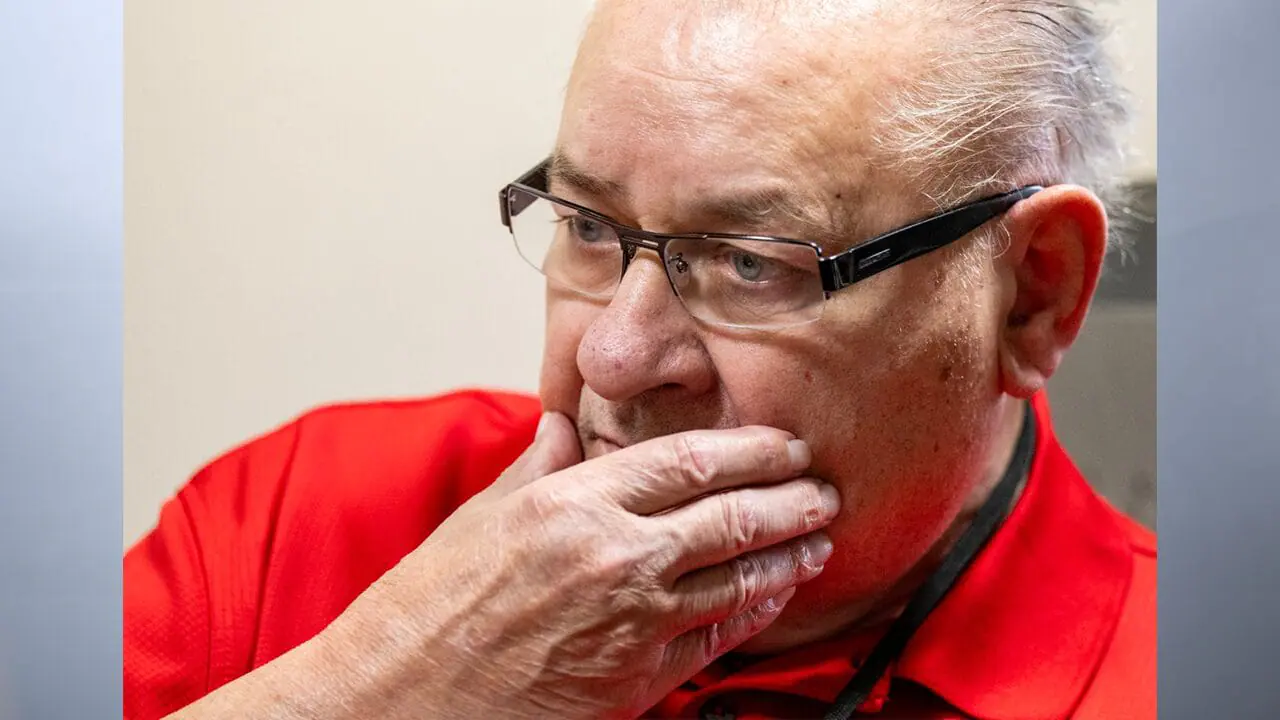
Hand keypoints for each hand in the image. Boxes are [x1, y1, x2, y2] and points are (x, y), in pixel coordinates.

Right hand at [171, 413, 839, 719]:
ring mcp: (634, 619)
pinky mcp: (638, 676)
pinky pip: (718, 635)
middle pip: (733, 515)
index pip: (690, 460)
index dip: (751, 448)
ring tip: (819, 538)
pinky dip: (756, 611)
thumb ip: (538, 464)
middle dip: (792, 497)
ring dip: (790, 555)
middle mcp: (617, 555)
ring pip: (740, 577)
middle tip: (822, 486)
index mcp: (576, 502)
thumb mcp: (481, 516)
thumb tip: (564, 423)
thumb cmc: (430, 608)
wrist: (404, 698)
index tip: (784, 442)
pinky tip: (777, 595)